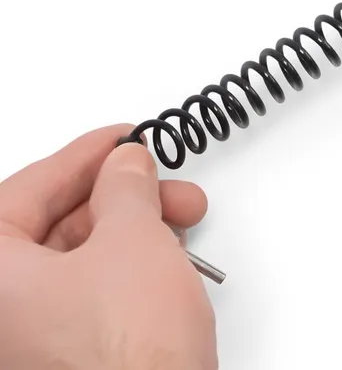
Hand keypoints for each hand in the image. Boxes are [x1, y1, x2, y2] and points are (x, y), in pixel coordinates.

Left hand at [0, 124, 217, 369]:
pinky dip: (127, 269)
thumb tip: (126, 163)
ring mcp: (27, 343)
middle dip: (120, 197)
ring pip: (76, 262)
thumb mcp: (133, 240)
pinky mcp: (62, 360)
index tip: (120, 138)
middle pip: (52, 227)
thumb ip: (126, 187)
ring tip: (180, 221)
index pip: (26, 189)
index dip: (83, 154)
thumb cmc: (129, 359)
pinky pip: (88, 295)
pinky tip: (166, 260)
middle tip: (160, 182)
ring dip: (132, 231)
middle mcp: (1, 313)